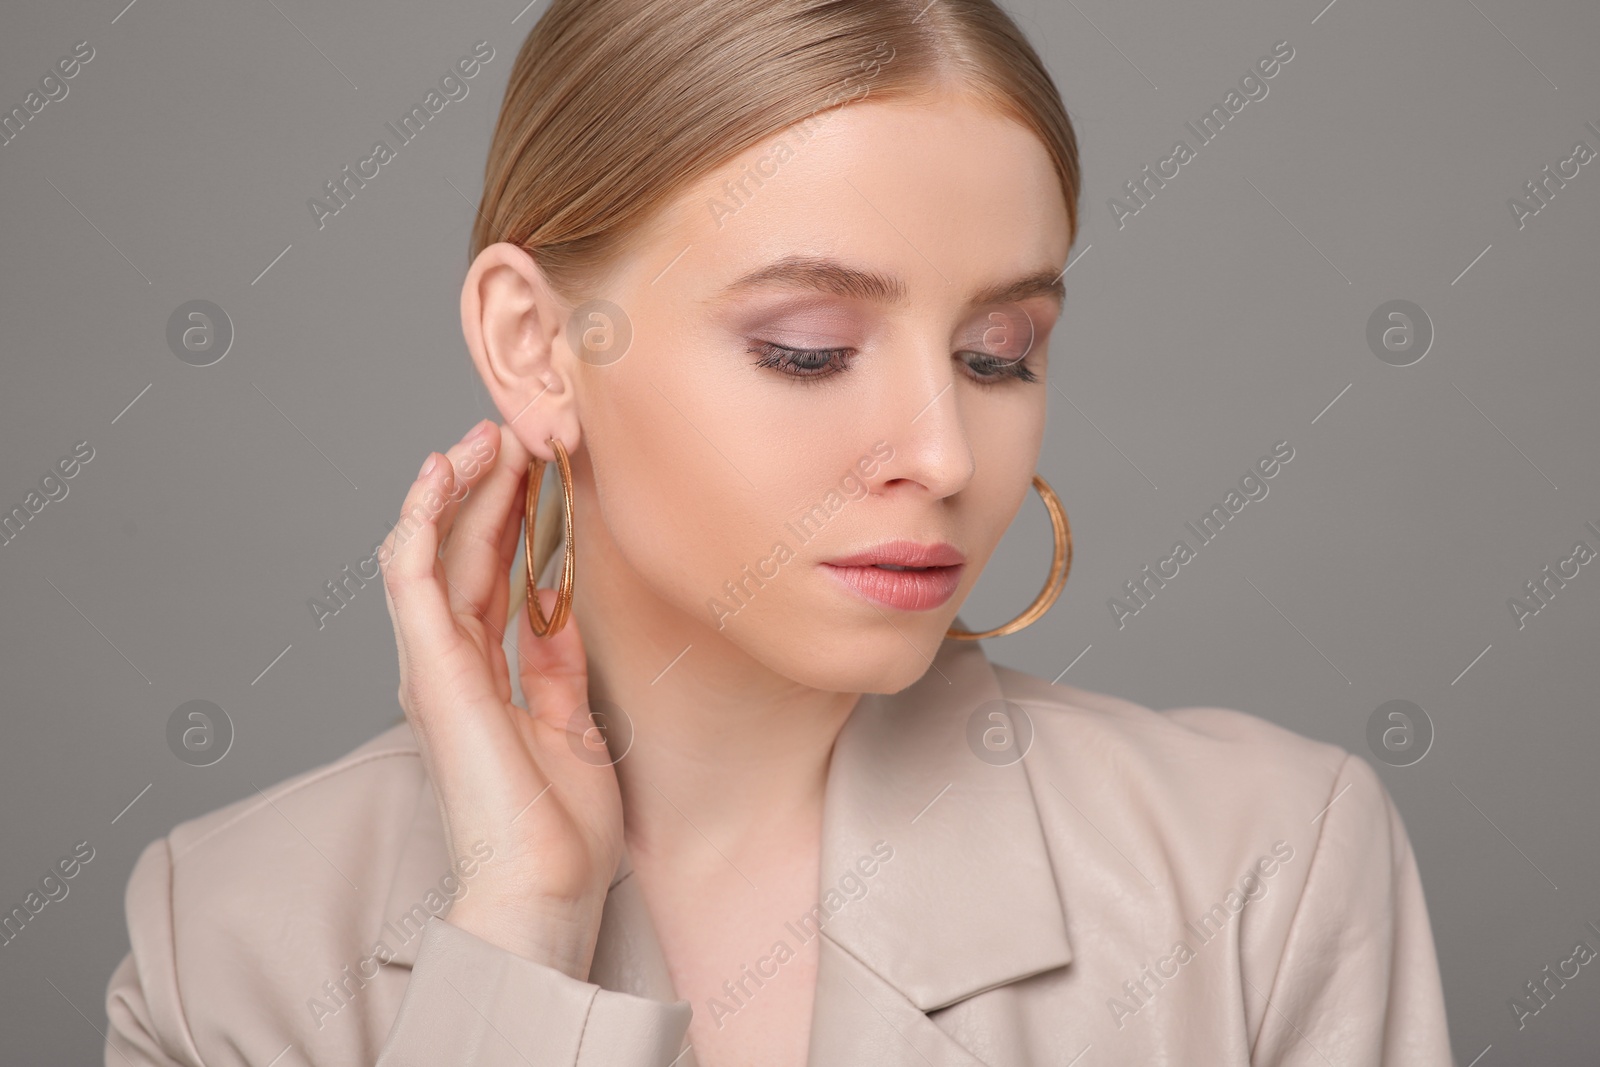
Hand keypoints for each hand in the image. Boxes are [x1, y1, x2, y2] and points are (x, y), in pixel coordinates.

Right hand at [377, 419, 620, 978]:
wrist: (542, 886)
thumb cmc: (558, 830)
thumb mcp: (572, 726)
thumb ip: (556, 666)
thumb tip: (558, 611)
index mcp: (484, 680)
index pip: (493, 579)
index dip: (515, 520)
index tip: (545, 470)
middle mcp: (450, 666)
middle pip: (465, 555)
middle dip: (490, 490)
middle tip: (518, 434)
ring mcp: (434, 665)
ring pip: (436, 550)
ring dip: (458, 489)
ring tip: (488, 436)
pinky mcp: (428, 667)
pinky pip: (413, 574)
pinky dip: (424, 517)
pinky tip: (442, 471)